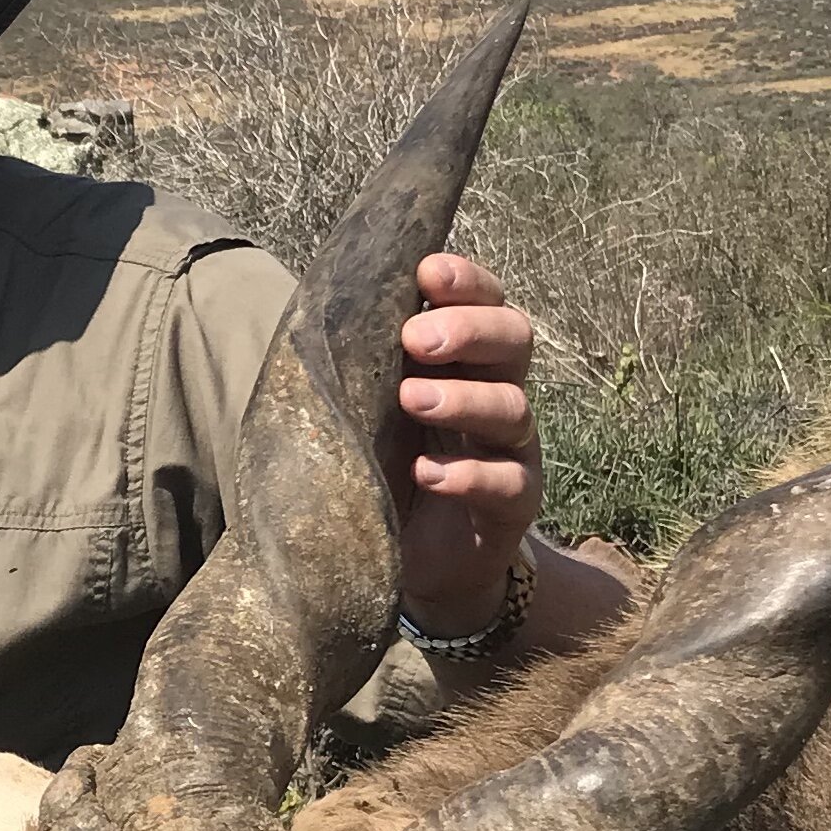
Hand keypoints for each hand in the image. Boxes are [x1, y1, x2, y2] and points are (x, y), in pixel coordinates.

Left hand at [389, 251, 540, 638]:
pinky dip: (468, 475)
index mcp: (463, 359)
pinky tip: (426, 474)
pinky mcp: (514, 504)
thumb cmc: (382, 466)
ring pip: (512, 407)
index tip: (427, 271)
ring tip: (411, 401)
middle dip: (468, 329)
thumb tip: (316, 312)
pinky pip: (508, 482)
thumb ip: (359, 365)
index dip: (465, 281)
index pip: (484, 301)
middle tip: (415, 339)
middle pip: (513, 339)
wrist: (407, 559)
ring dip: (462, 399)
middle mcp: (496, 392)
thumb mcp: (365, 409)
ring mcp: (510, 449)